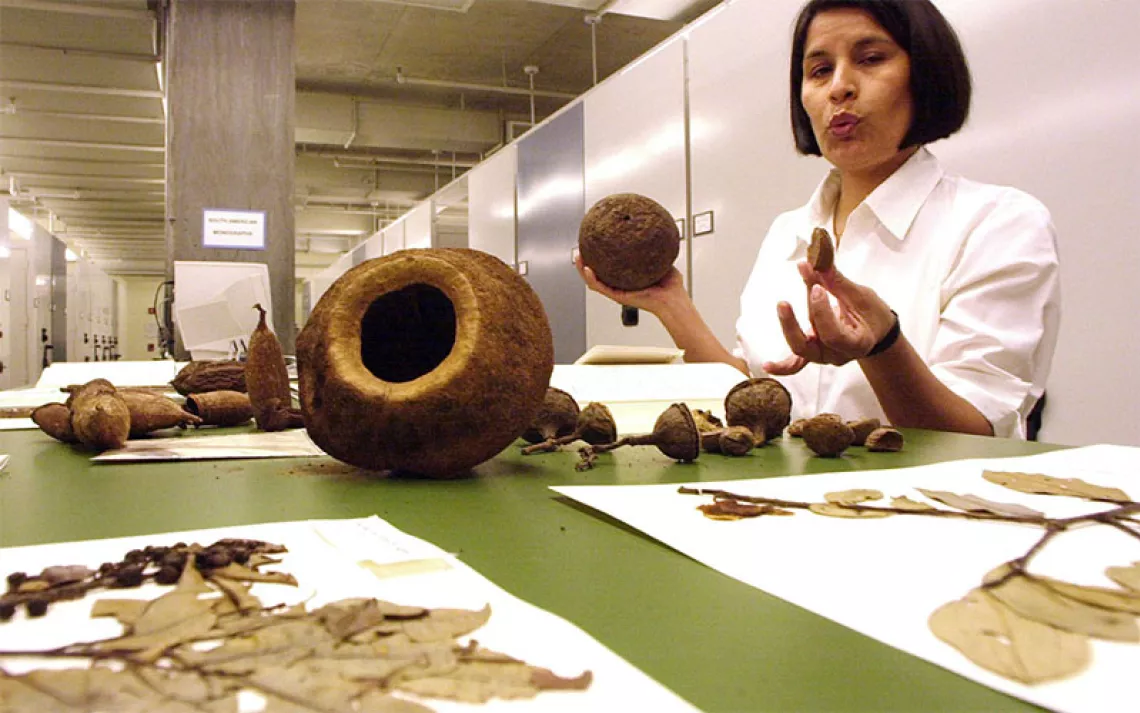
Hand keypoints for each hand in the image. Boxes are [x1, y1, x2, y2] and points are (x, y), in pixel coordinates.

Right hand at [574, 253, 685, 315]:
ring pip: (594, 282)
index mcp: (628, 279)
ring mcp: (618, 291)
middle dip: (586, 262)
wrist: (674, 300)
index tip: (594, 244)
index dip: (600, 257)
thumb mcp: (661, 260)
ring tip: (578, 258)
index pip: (610, 267)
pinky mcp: (619, 297)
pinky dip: (591, 278)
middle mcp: (621, 286)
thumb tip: (654, 232)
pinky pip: (600, 288)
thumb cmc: (671, 287)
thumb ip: (655, 248)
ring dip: (582, 270)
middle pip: (597, 274)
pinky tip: (586, 269)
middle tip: (581, 249)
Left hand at [763, 261, 896, 374]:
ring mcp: (823, 356)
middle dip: (795, 323)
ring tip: (783, 304)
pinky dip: (781, 366)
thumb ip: (835, 281)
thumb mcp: (860, 295)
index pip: (832, 334)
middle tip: (787, 300)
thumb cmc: (872, 314)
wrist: (876, 332)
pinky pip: (795, 364)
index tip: (817, 288)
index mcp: (856, 344)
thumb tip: (813, 261)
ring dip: (789, 326)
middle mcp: (837, 355)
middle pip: (808, 346)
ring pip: (800, 347)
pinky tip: (766, 365)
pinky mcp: (813, 353)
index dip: (821, 312)